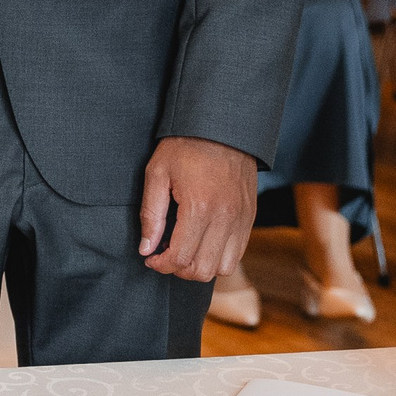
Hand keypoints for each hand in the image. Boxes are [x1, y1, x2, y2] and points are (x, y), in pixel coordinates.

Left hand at [139, 136, 258, 282]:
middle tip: (165, 254)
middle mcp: (225, 217)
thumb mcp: (157, 173)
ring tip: (185, 249)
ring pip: (223, 267)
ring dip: (201, 266)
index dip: (160, 264)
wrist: (221, 126)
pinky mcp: (249, 217)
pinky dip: (219, 256)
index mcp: (199, 206)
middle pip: (202, 270)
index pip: (180, 257)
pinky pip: (238, 253)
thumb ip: (151, 215)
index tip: (150, 257)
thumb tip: (146, 249)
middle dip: (178, 269)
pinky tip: (202, 241)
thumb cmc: (185, 146)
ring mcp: (241, 219)